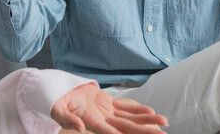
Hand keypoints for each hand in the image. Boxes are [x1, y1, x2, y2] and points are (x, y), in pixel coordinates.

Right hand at [52, 83, 167, 133]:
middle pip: (127, 127)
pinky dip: (138, 110)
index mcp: (92, 122)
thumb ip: (68, 120)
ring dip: (147, 121)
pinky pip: (125, 107)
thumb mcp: (58, 110)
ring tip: (164, 122)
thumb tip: (79, 128)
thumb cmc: (55, 101)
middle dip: (144, 131)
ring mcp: (106, 111)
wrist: (57, 90)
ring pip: (130, 118)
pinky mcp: (106, 103)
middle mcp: (102, 119)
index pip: (111, 132)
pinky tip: (151, 112)